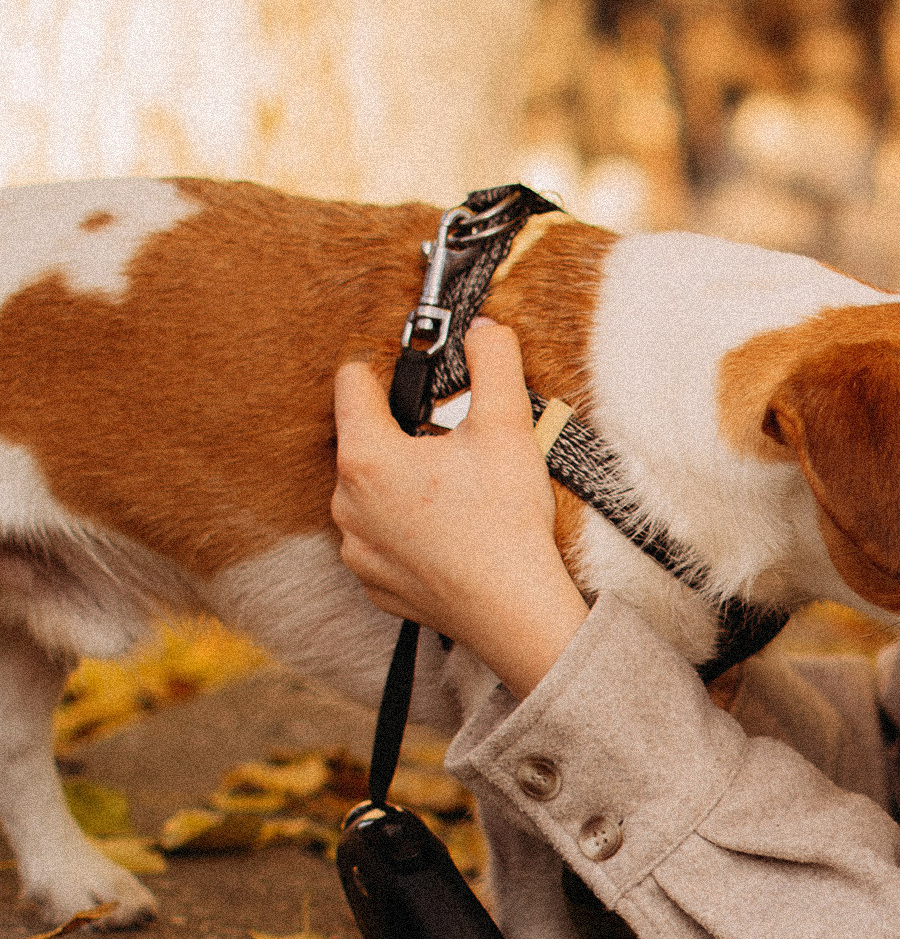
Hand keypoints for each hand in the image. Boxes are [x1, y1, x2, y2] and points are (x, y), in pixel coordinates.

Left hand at [332, 318, 589, 698]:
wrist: (515, 612)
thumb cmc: (505, 523)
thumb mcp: (507, 426)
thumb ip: (493, 361)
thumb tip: (483, 327)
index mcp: (366, 455)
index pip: (352, 382)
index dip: (387, 371)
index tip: (418, 383)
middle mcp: (346, 503)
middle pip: (363, 441)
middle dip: (401, 437)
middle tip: (453, 452)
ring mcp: (357, 549)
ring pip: (369, 494)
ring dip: (400, 488)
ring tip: (453, 499)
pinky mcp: (373, 584)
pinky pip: (381, 542)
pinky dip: (406, 535)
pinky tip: (447, 538)